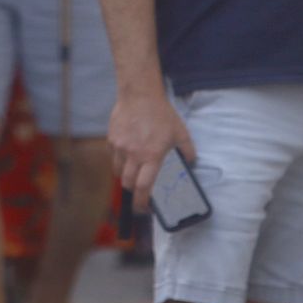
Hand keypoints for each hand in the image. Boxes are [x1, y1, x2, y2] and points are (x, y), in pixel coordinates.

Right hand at [108, 90, 194, 212]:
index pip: (144, 187)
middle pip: (127, 183)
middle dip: (133, 190)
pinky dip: (118, 160)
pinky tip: (126, 153)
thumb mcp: (180, 132)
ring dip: (124, 175)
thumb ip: (188, 151)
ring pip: (117, 171)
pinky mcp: (111, 138)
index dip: (143, 201)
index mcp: (151, 156)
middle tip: (138, 191)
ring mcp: (119, 146)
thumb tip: (190, 163)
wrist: (139, 94)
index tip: (144, 208)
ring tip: (132, 171)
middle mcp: (133, 154)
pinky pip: (112, 156)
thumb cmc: (161, 114)